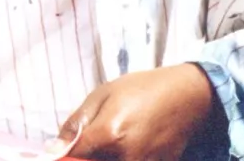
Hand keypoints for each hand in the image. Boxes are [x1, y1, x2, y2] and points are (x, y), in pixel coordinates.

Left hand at [50, 64, 220, 160]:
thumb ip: (77, 123)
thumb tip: (54, 148)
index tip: (65, 149)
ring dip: (106, 156)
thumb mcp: (104, 94)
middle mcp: (127, 157)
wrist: (188, 95)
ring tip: (118, 138)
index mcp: (110, 134)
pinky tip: (132, 143)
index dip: (66, 153)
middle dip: (90, 154)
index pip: (74, 156)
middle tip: (98, 138)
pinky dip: (125, 157)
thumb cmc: (144, 89)